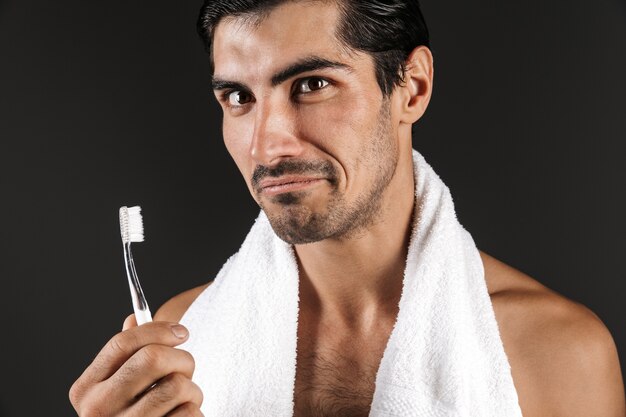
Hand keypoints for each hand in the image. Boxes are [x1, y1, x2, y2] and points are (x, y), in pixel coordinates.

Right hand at [69, 315, 203, 415]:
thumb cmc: (133, 414)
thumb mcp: (120, 386)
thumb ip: (125, 355)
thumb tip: (134, 318)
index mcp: (86, 389)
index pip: (123, 342)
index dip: (159, 330)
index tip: (182, 332)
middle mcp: (98, 411)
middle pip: (152, 358)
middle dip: (181, 358)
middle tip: (186, 368)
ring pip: (177, 385)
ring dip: (193, 389)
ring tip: (184, 399)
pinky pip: (190, 413)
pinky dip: (195, 412)